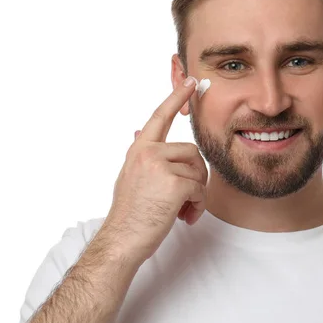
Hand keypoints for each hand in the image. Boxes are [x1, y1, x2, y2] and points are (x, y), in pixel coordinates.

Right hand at [102, 76, 207, 260]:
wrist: (122, 240)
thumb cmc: (129, 213)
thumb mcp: (130, 176)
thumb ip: (141, 154)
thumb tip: (139, 130)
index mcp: (139, 150)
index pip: (159, 116)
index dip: (177, 98)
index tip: (194, 82)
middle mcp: (147, 152)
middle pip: (192, 151)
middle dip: (195, 176)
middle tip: (185, 198)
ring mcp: (159, 166)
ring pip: (198, 170)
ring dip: (196, 193)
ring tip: (182, 209)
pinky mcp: (174, 183)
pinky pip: (200, 188)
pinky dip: (198, 206)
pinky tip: (185, 217)